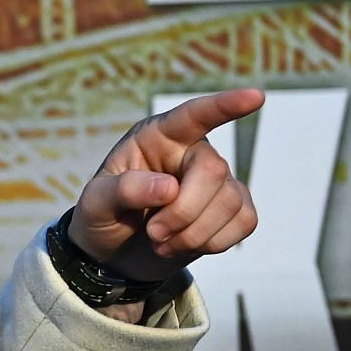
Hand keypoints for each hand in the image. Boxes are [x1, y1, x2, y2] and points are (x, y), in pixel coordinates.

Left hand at [70, 87, 262, 291]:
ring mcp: (218, 179)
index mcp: (157, 138)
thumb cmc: (103, 216)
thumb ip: (123, 190)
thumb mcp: (95, 203)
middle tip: (153, 234)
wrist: (115, 253)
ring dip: (193, 234)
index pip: (193, 116)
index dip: (224, 106)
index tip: (255, 96)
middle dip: (183, 212)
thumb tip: (168, 187)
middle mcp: (192, 151)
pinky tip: (184, 244)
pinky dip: (213, 242)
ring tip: (161, 242)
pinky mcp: (234, 207)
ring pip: (230, 202)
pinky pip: (245, 222)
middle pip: (212, 171)